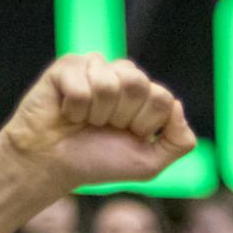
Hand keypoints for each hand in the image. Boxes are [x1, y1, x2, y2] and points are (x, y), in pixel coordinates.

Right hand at [0, 55, 196, 196]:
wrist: (52, 165)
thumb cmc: (98, 162)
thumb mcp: (149, 163)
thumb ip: (179, 141)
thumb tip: (178, 105)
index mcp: (144, 95)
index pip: (162, 98)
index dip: (144, 124)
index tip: (126, 135)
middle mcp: (121, 76)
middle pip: (138, 84)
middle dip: (121, 116)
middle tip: (103, 127)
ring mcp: (95, 67)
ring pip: (108, 83)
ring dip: (96, 114)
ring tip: (84, 120)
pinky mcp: (67, 66)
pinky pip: (81, 86)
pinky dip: (73, 109)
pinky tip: (67, 112)